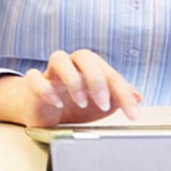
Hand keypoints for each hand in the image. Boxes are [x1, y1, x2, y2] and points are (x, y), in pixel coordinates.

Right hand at [0, 49, 141, 126]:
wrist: (45, 114)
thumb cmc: (75, 105)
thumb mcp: (102, 104)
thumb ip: (119, 98)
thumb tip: (138, 96)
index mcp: (89, 70)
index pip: (108, 72)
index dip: (123, 92)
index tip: (133, 114)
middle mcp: (71, 67)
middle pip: (84, 55)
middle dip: (97, 79)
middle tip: (103, 104)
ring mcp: (50, 74)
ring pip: (58, 57)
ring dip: (73, 79)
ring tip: (81, 102)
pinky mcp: (33, 85)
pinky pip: (33, 77)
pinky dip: (46, 89)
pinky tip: (57, 104)